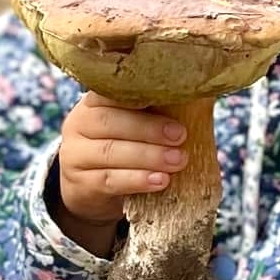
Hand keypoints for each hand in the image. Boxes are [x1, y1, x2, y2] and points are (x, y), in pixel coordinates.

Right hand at [54, 93, 188, 249]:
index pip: (110, 90)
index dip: (138, 92)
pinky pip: (109, 180)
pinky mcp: (80, 184)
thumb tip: (204, 93)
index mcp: (94, 102)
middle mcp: (78, 124)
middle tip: (180, 136)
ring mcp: (75, 155)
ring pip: (109, 152)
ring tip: (178, 161)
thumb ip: (159, 109)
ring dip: (147, 156)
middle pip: (108, 121)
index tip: (172, 96)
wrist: (90, 189)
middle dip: (148, 128)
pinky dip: (136, 180)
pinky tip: (160, 181)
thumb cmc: (124, 147)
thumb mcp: (134, 124)